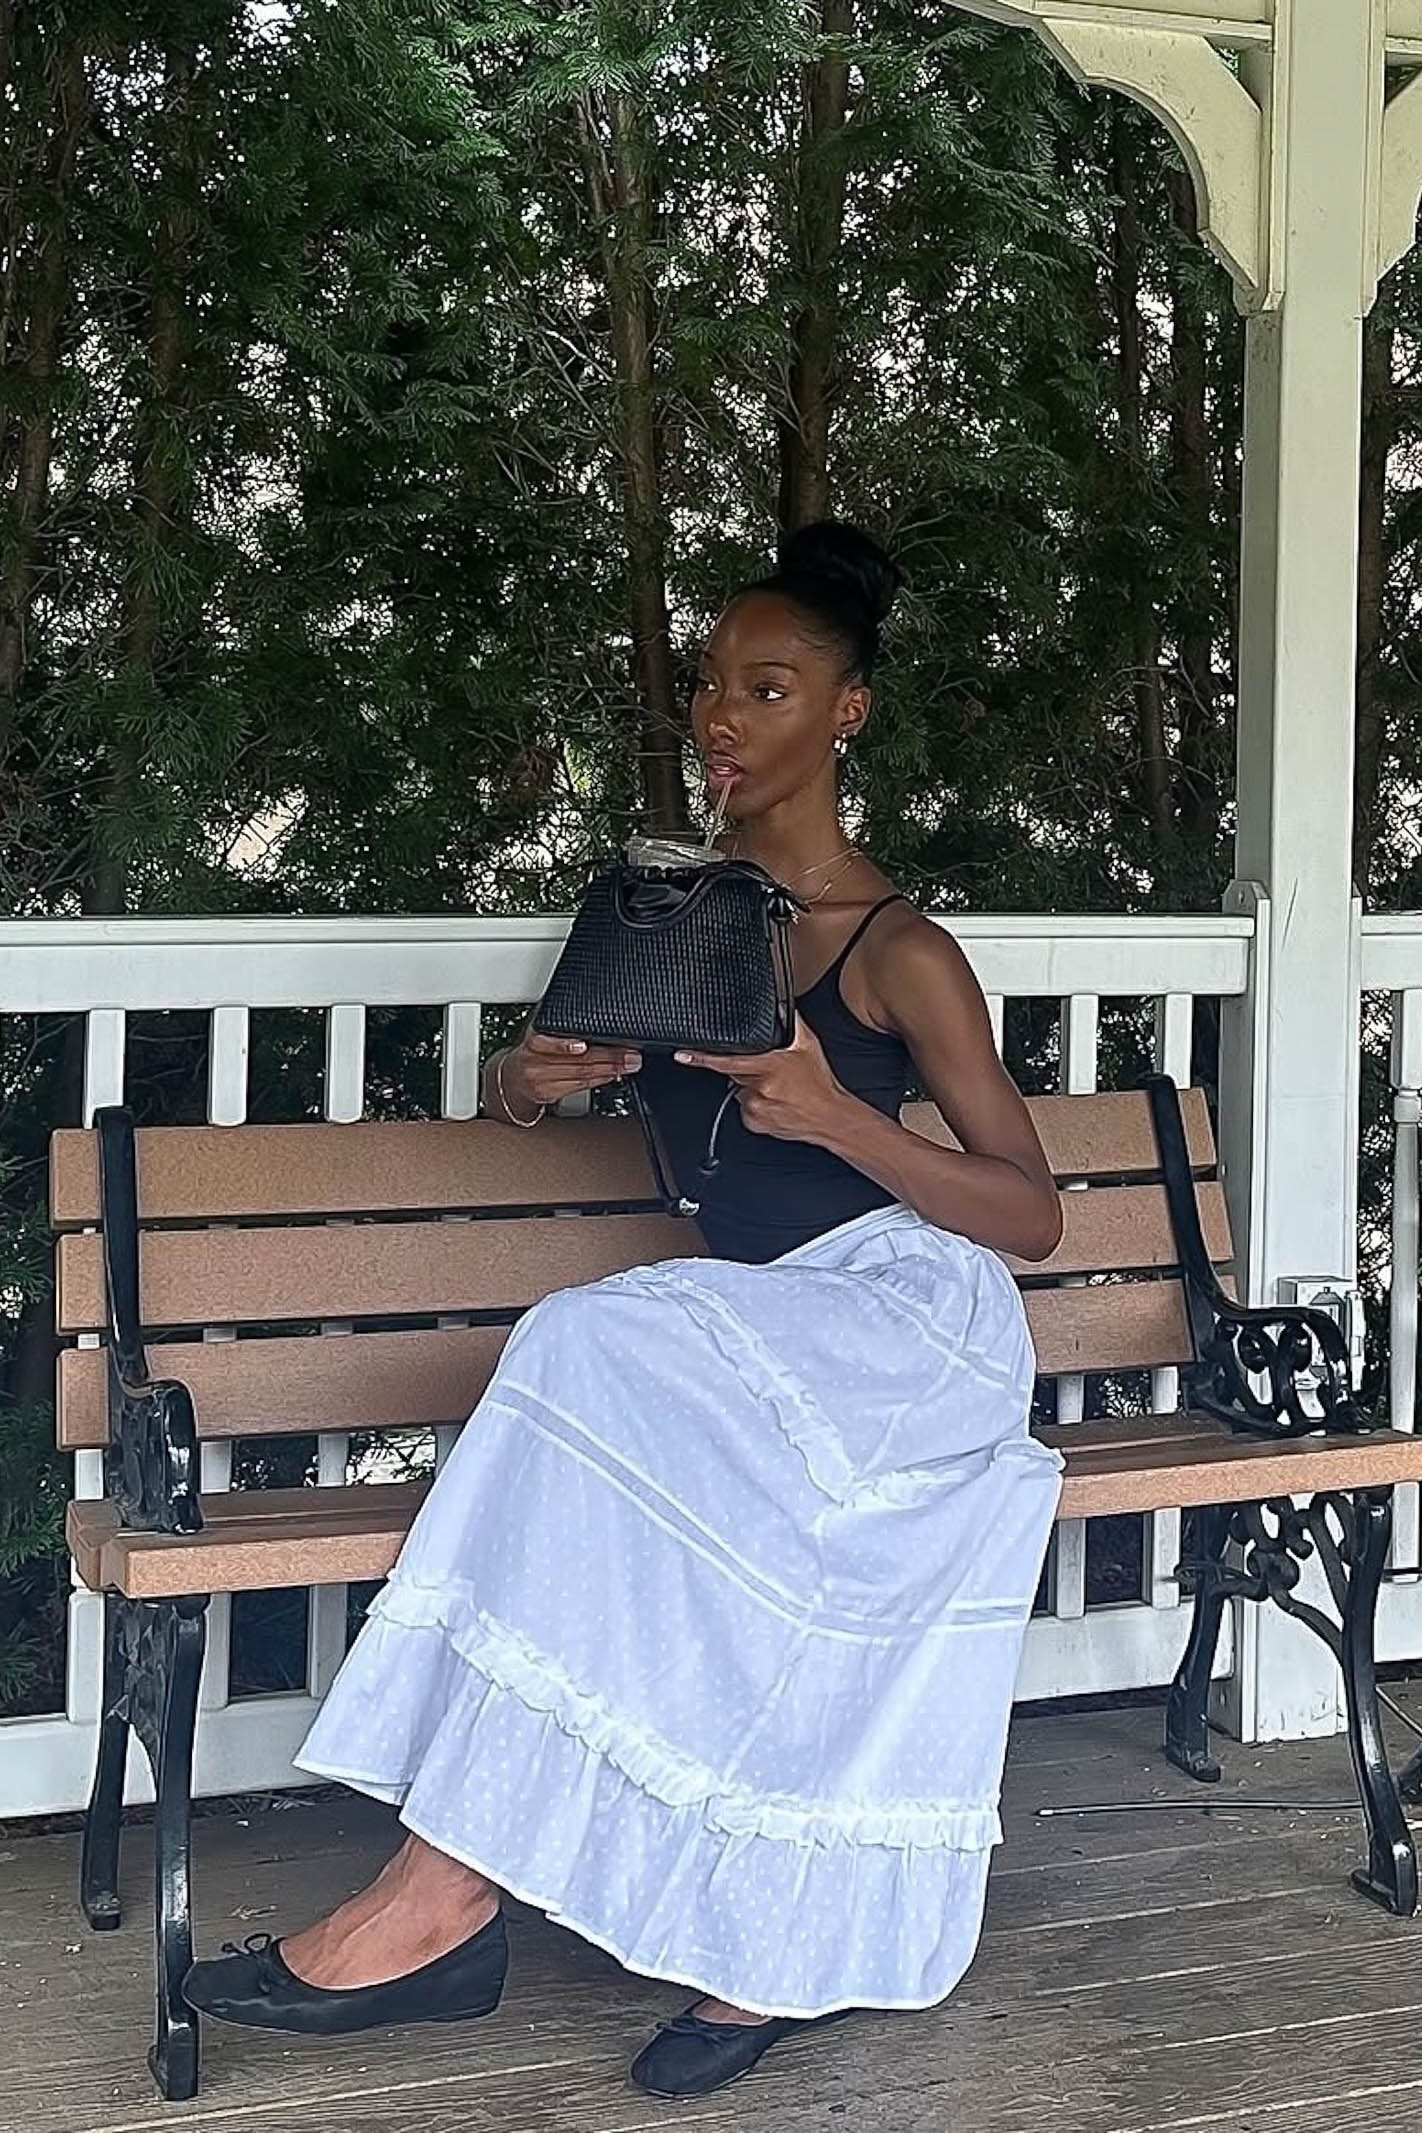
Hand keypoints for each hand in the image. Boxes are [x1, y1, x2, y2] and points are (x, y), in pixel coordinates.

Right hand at [502, 1032, 640, 1113]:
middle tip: (630, 1055)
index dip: (564, 1045)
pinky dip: (600, 1079)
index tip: (584, 1044)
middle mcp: (534, 1059)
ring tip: (628, 1064)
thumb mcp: (541, 1033)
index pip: (548, 1042)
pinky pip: (580, 1086)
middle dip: (609, 1057)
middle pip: (576, 1060)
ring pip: (582, 1074)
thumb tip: (601, 1022)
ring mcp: (540, 1079)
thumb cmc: (533, 1051)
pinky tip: (613, 1074)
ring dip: (610, 1069)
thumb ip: (562, 1027)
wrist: (513, 1078)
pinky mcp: (548, 1094)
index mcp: (533, 1038)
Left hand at [675, 1016, 846, 1143]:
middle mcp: (759, 1088)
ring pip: (741, 1092)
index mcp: (769, 1067)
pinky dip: (756, 1105)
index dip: (702, 1058)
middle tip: (774, 1075)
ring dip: (753, 1089)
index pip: (727, 1061)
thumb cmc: (820, 1084)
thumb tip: (780, 1007)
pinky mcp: (755, 1122)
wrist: (830, 1117)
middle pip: (736, 1074)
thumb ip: (791, 1023)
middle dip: (748, 1071)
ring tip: (778, 1091)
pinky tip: (775, 1103)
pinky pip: (746, 1109)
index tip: (682, 1055)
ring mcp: (755, 1108)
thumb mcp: (809, 1046)